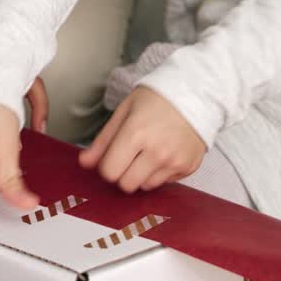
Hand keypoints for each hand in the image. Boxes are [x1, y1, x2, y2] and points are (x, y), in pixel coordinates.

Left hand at [78, 87, 204, 192]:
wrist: (196, 93)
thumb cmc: (157, 99)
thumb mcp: (125, 112)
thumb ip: (103, 140)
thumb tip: (84, 163)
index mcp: (136, 134)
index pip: (109, 172)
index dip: (107, 165)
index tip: (114, 154)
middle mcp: (157, 152)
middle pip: (126, 185)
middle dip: (123, 173)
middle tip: (130, 155)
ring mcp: (174, 161)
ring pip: (145, 186)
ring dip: (142, 174)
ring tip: (150, 152)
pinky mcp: (188, 167)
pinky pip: (164, 182)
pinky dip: (161, 172)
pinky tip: (166, 152)